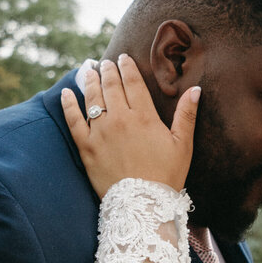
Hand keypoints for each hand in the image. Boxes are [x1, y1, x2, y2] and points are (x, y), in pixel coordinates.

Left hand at [60, 56, 199, 199]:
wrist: (142, 205)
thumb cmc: (166, 176)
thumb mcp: (183, 145)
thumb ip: (186, 115)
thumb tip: (195, 89)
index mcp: (144, 116)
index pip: (133, 83)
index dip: (127, 68)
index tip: (123, 58)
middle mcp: (120, 119)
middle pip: (111, 87)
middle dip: (108, 70)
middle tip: (105, 62)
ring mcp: (101, 133)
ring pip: (92, 98)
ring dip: (90, 81)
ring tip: (89, 70)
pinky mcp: (87, 147)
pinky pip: (74, 121)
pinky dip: (69, 105)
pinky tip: (66, 93)